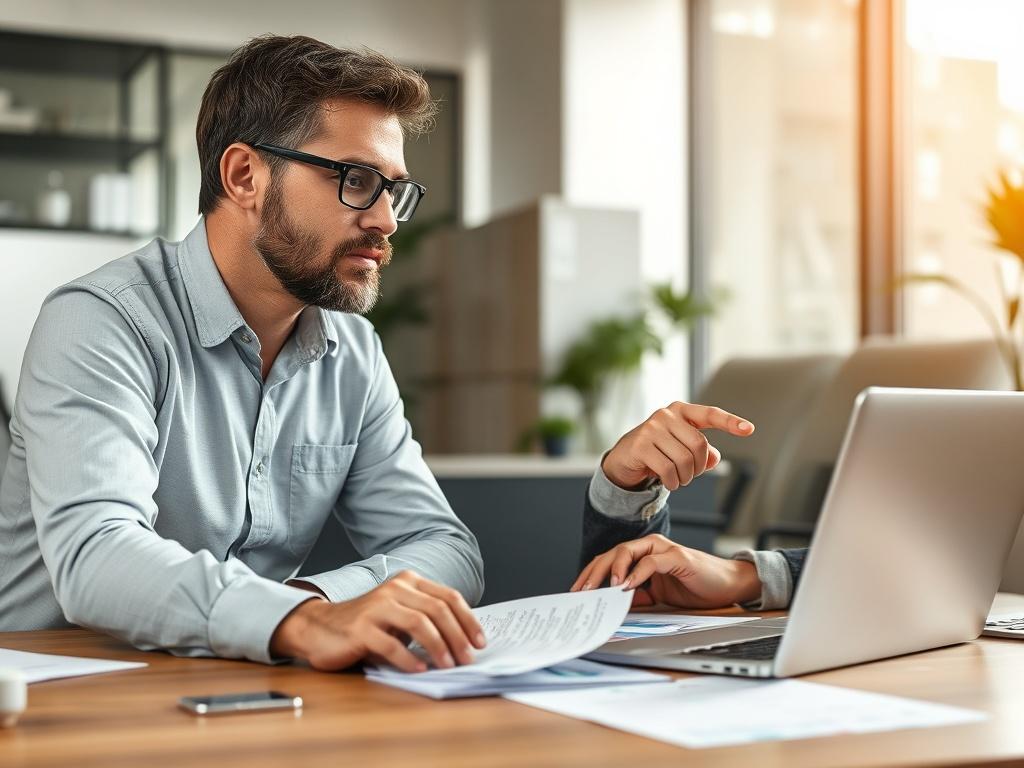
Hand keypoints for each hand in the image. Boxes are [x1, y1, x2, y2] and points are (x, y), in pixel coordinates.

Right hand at [270, 571, 486, 672]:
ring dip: (439, 647)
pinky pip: (392, 644)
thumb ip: (426, 619)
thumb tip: (464, 641)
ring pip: (419, 623)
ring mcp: (377, 607)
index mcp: (408, 582)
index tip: (480, 642)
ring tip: (448, 665)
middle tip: (468, 658)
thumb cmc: (367, 625)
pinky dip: (410, 659)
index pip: (448, 597)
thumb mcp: (400, 615)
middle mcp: (394, 589)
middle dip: (458, 636)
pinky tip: (420, 670)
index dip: (468, 620)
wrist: (320, 628)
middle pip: (438, 609)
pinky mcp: (361, 628)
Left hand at [570, 534, 761, 608]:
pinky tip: (627, 586)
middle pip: (613, 553)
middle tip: (582, 590)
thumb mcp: (658, 597)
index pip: (609, 560)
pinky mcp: (678, 557)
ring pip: (628, 551)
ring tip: (604, 586)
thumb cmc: (694, 588)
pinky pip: (652, 561)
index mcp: (642, 555)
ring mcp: (663, 550)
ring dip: (613, 568)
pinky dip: (638, 573)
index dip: (591, 573)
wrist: (727, 586)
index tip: (577, 591)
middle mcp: (650, 548)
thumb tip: (611, 607)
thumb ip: (637, 597)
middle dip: (594, 571)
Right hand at [602, 401, 753, 490]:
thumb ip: (703, 452)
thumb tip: (714, 458)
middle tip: (690, 475)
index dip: (731, 422)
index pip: (710, 414)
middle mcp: (666, 415)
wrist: (626, 457)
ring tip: (678, 479)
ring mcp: (651, 428)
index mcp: (681, 411)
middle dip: (699, 467)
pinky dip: (673, 482)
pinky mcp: (640, 445)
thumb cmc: (660, 451)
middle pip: (699, 445)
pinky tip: (669, 482)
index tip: (749, 429)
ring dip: (685, 478)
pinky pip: (668, 470)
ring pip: (684, 460)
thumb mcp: (683, 449)